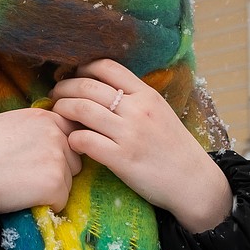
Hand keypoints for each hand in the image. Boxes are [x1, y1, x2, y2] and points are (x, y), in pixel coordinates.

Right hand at [0, 108, 81, 214]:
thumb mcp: (7, 123)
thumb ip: (35, 127)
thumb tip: (52, 134)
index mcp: (44, 117)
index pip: (71, 134)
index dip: (57, 150)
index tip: (39, 160)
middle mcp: (56, 133)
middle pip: (74, 160)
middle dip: (57, 170)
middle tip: (26, 175)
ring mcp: (57, 158)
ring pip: (68, 182)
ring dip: (51, 189)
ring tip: (20, 185)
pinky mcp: (55, 184)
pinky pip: (61, 202)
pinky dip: (45, 206)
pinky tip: (21, 198)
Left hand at [49, 59, 232, 232]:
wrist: (193, 182)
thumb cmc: (173, 147)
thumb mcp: (159, 112)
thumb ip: (135, 98)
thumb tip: (103, 87)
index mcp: (146, 95)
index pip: (106, 67)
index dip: (82, 68)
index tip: (72, 76)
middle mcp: (137, 110)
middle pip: (88, 86)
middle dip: (64, 87)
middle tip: (55, 94)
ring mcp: (129, 134)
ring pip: (82, 109)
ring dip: (63, 109)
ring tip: (58, 113)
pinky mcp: (122, 159)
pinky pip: (85, 141)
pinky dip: (72, 138)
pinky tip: (72, 141)